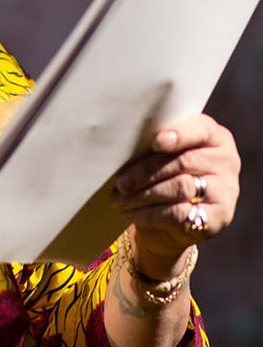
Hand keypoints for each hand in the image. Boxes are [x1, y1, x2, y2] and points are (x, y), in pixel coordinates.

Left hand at [112, 113, 239, 270]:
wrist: (176, 217)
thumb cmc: (163, 171)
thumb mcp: (161, 152)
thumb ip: (154, 144)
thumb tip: (122, 145)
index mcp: (214, 136)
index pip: (200, 129)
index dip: (179, 135)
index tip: (156, 142)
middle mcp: (225, 161)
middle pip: (183, 162)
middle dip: (145, 172)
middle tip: (120, 183)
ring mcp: (226, 190)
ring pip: (180, 188)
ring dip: (144, 194)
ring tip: (119, 198)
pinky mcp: (220, 217)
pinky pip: (180, 213)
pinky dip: (150, 213)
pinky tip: (132, 212)